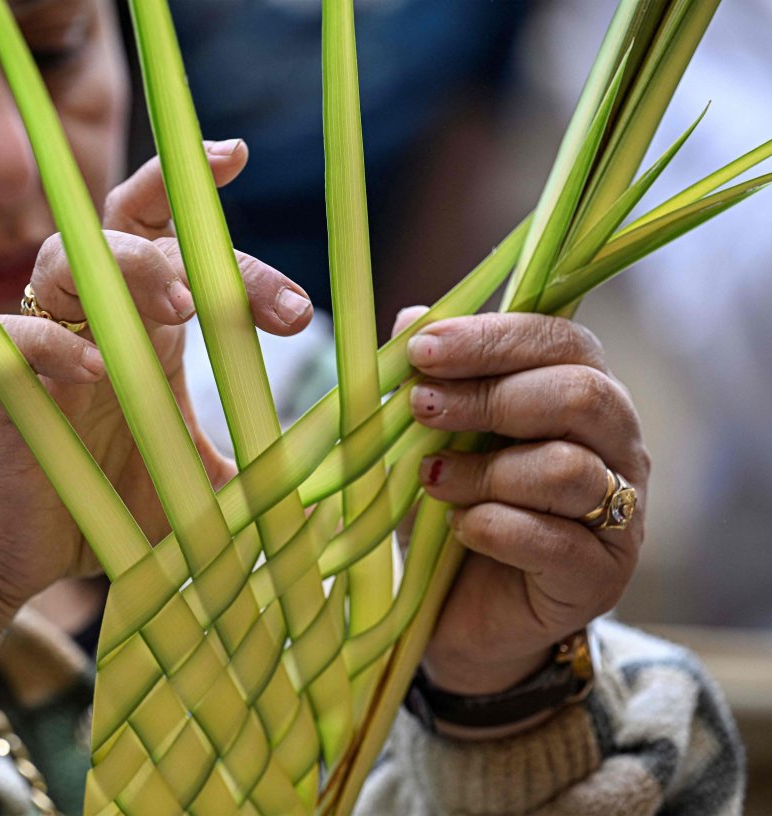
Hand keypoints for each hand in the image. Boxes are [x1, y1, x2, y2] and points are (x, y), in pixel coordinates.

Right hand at [0, 140, 313, 675]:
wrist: (21, 548)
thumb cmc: (108, 502)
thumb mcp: (195, 483)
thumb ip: (252, 473)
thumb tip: (332, 491)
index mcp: (145, 324)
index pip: (172, 235)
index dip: (200, 197)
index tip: (241, 166)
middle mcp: (95, 318)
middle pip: (128, 227)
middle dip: (193, 236)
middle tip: (267, 300)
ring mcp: (43, 345)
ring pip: (64, 260)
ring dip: (126, 269)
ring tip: (183, 306)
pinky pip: (10, 338)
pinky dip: (52, 343)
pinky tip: (95, 368)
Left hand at [395, 310, 648, 697]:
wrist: (460, 611)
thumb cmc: (453, 504)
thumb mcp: (428, 437)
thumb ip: (430, 379)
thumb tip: (412, 316)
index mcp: (580, 391)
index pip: (560, 339)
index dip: (491, 339)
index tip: (420, 350)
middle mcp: (616, 444)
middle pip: (581, 394)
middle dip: (489, 397)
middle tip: (420, 408)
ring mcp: (620, 511)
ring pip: (568, 469)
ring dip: (484, 471)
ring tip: (431, 481)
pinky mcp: (602, 573)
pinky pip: (556, 540)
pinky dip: (495, 528)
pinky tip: (461, 528)